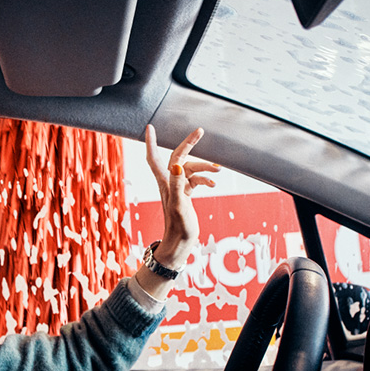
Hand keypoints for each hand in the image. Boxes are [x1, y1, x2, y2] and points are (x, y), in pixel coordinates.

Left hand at [136, 125, 218, 298]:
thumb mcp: (179, 207)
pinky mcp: (185, 194)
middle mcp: (169, 183)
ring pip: (190, 169)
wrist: (180, 244)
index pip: (154, 158)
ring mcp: (178, 188)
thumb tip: (177, 165)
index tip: (151, 126)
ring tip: (218, 170)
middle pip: (177, 157)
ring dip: (204, 167)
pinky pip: (196, 180)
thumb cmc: (178, 228)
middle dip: (188, 144)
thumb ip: (177, 186)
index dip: (152, 142)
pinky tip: (214, 183)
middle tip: (200, 131)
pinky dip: (205, 179)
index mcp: (165, 183)